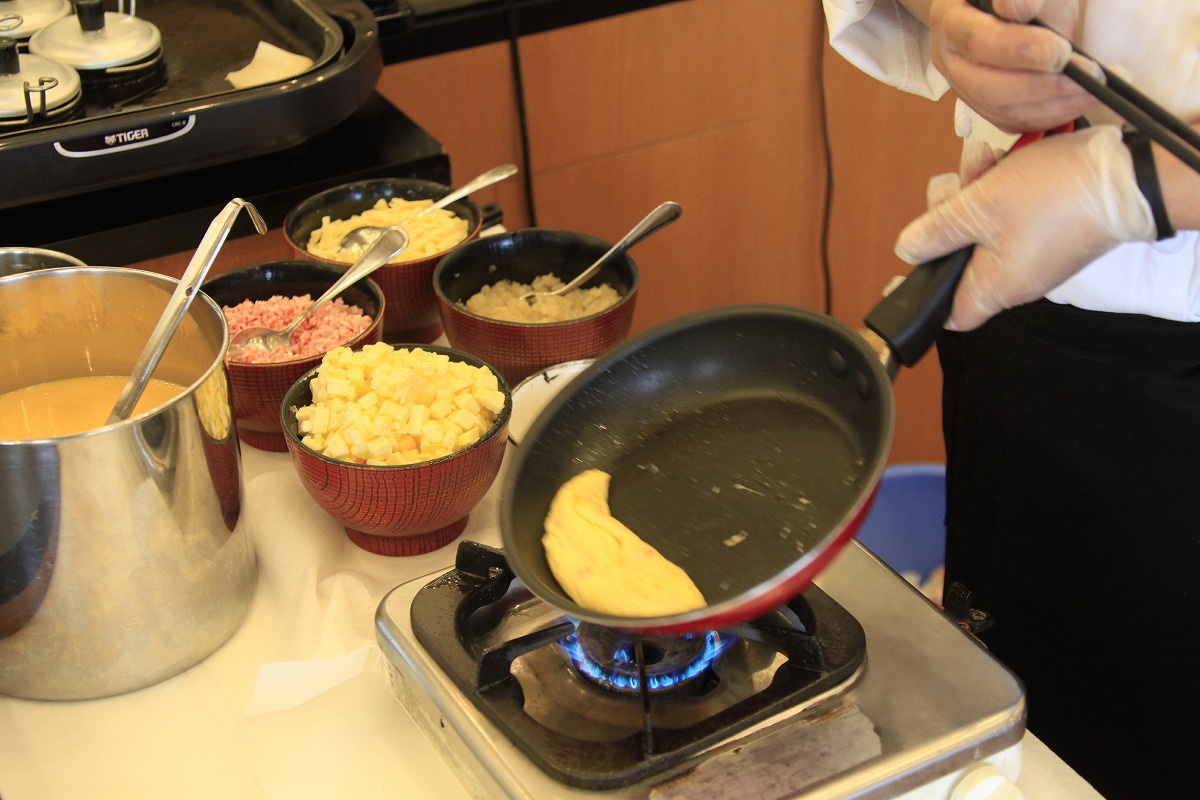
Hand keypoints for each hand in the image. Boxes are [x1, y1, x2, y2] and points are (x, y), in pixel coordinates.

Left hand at [894, 125, 1156, 330]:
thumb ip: (937, 231)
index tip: (898, 282)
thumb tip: (907, 250)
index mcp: (994, 287)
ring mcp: (1031, 253)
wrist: (1128, 175)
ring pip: (981, 225)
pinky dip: (999, 186)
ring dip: (973, 189)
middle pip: (958, 256)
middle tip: (953, 187)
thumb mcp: (980, 206)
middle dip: (947, 215)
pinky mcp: (1047, 229)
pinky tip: (999, 160)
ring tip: (981, 161)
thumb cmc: (1057, 196)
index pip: (949, 314)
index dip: (921, 298)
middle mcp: (1013, 278)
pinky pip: (1008, 213)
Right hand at [927, 0, 1095, 131]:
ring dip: (1053, 104)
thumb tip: (1018, 8)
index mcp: (951, 20)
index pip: (977, 41)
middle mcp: (952, 62)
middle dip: (1041, 85)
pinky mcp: (987, 110)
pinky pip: (1016, 123)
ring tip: (1094, 90)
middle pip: (986, 87)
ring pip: (1002, 111)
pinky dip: (1052, 115)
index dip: (1019, 50)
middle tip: (1087, 76)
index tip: (1061, 50)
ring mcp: (966, 90)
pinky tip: (1081, 101)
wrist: (1001, 10)